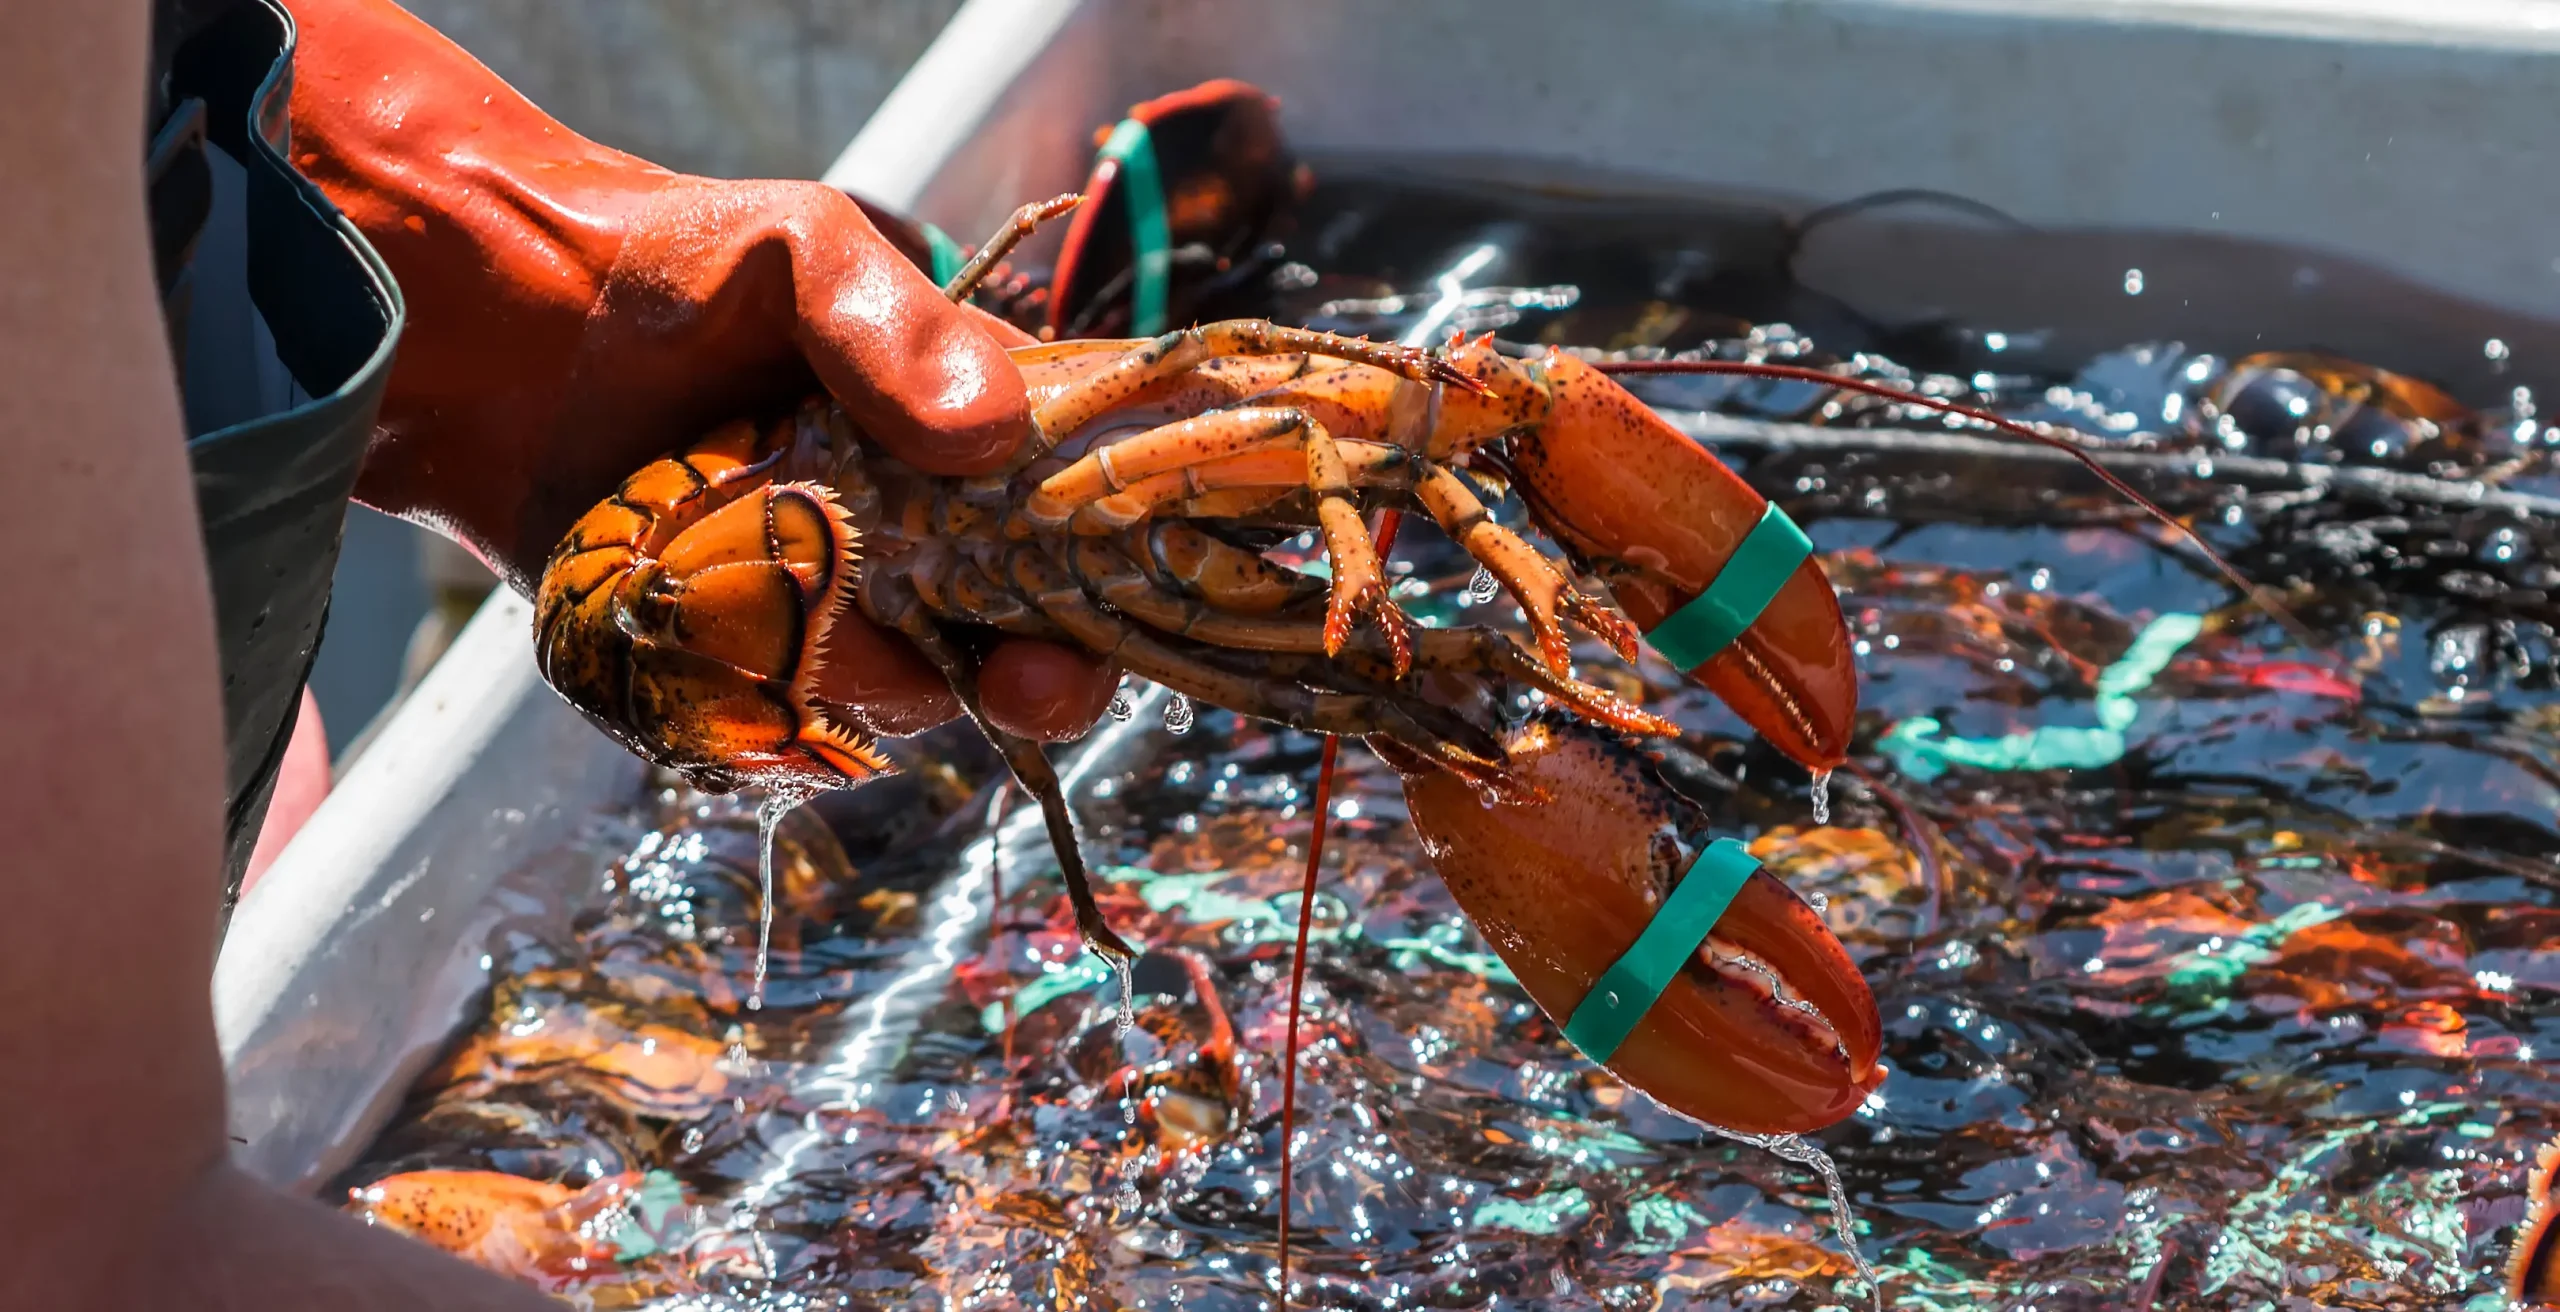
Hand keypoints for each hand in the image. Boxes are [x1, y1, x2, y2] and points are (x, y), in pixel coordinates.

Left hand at [286, 0, 1112, 741]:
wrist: (483, 328)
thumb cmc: (669, 266)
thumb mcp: (802, 252)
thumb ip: (897, 328)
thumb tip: (989, 432)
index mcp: (976, 442)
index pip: (1089, 531)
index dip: (1110, 594)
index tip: (1089, 626)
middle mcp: (924, 538)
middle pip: (1023, 649)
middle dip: (1031, 682)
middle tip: (1014, 681)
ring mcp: (833, 609)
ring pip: (900, 696)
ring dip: (855, 662)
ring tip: (759, 569)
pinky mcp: (736, 664)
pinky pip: (781, 725)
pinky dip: (753, 693)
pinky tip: (698, 618)